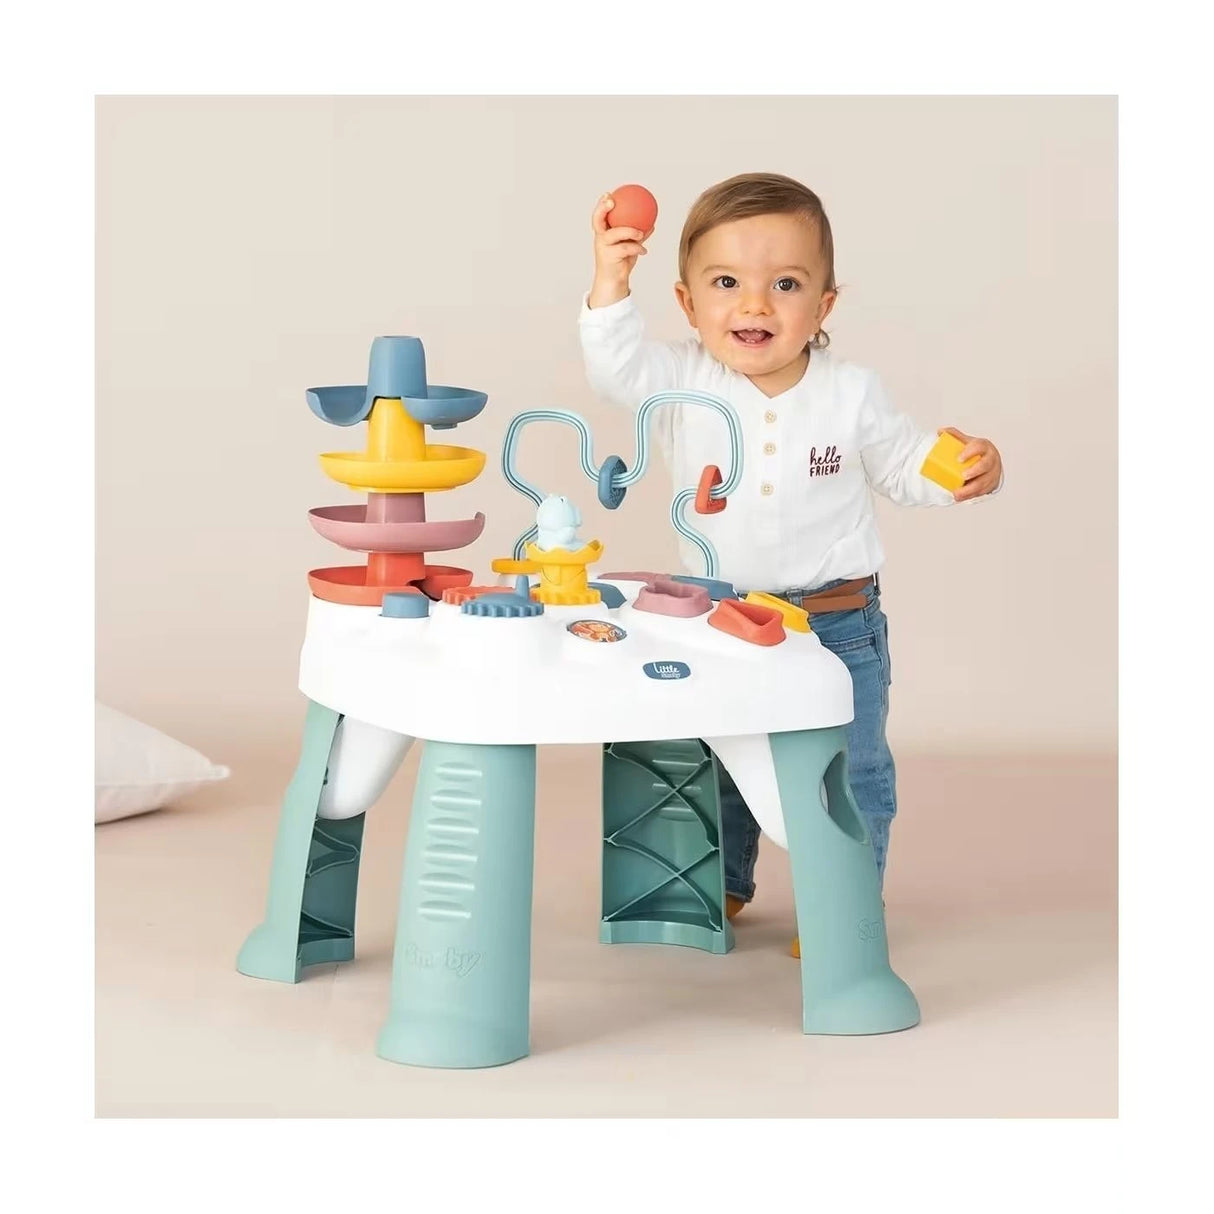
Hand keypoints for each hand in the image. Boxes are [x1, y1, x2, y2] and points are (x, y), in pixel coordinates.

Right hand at [587, 193, 653, 307]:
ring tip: (640, 233)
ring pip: (615, 233)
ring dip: (629, 231)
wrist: (614, 281)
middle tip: (611, 201)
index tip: (609, 195)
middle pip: (597, 220)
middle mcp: (600, 238)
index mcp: (603, 233)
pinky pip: (626, 248)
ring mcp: (603, 248)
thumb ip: (636, 235)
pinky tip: (644, 251)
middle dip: (602, 209)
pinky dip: (637, 248)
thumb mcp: (629, 245)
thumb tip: (652, 224)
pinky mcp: (609, 257)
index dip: (602, 205)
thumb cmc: (620, 262)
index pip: (599, 216)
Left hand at [939, 427, 1002, 501]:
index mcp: (985, 447)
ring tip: (957, 493)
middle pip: (986, 465)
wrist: (990, 461)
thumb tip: (940, 431)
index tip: (959, 459)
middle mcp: (992, 459)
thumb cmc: (976, 451)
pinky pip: (982, 491)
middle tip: (963, 476)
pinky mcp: (991, 484)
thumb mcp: (967, 442)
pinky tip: (961, 498)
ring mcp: (993, 473)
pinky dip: (971, 495)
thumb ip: (955, 436)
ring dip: (971, 489)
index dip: (970, 452)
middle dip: (975, 471)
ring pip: (984, 482)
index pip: (979, 447)